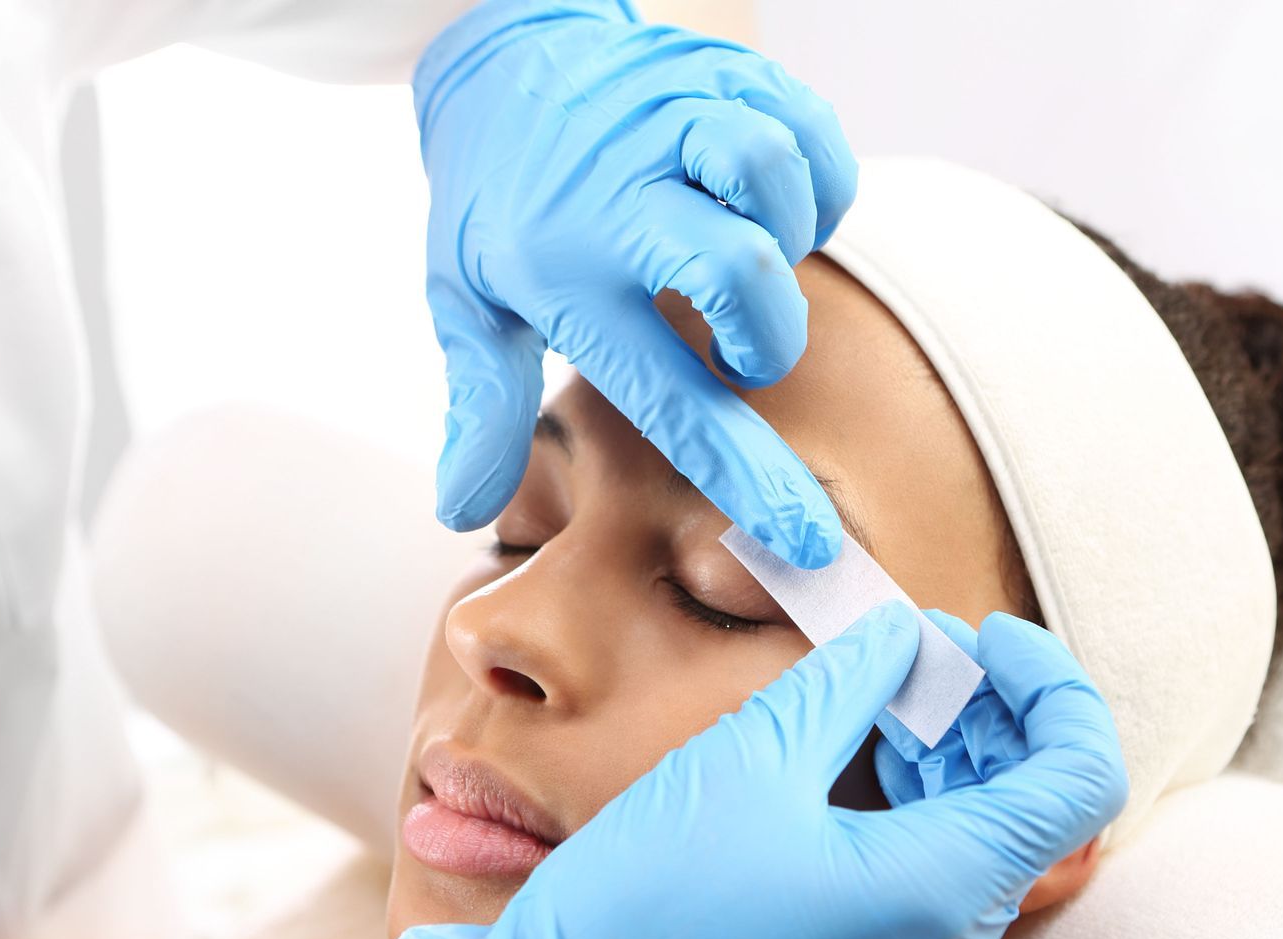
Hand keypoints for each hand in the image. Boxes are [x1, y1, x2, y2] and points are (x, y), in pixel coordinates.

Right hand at [389, 602, 1127, 938]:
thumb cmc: (648, 894)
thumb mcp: (756, 754)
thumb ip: (856, 680)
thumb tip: (909, 636)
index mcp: (938, 893)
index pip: (1081, 779)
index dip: (1054, 688)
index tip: (989, 638)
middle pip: (1038, 810)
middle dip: (994, 715)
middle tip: (916, 650)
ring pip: (988, 848)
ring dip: (955, 760)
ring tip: (878, 696)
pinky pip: (939, 889)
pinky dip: (922, 813)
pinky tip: (854, 764)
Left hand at [413, 0, 856, 567]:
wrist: (503, 57)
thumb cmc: (496, 202)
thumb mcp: (466, 302)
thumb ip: (483, 405)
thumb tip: (464, 508)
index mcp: (564, 272)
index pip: (670, 396)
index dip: (746, 476)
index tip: (807, 538)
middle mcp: (621, 193)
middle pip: (738, 271)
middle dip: (768, 334)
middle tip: (743, 350)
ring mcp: (675, 119)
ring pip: (772, 176)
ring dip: (787, 238)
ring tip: (752, 256)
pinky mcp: (723, 72)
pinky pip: (810, 132)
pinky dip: (818, 182)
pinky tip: (777, 208)